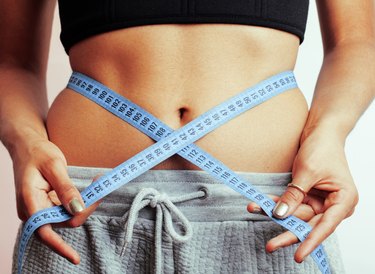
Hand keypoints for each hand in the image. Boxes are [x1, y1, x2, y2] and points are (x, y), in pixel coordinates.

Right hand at [11, 135, 101, 263]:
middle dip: (85, 210)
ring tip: (97, 184)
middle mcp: (33, 210)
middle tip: (101, 188)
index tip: (75, 258)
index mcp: (30, 202)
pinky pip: (67, 210)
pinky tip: (90, 191)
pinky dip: (80, 203)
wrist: (28, 146)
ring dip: (85, 206)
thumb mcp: (54, 166)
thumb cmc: (38, 153)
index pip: (44, 232)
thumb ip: (66, 188)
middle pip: (63, 222)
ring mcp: (40, 209)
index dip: (60, 247)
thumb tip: (76, 209)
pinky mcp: (48, 206)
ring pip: (68, 217)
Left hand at [247, 127, 357, 262]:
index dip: (310, 241)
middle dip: (288, 232)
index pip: (325, 226)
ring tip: (254, 209)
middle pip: (309, 223)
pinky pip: (291, 203)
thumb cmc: (322, 148)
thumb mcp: (307, 172)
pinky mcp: (307, 195)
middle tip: (271, 245)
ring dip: (275, 212)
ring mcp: (319, 200)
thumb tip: (281, 214)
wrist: (321, 132)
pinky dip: (277, 202)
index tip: (298, 255)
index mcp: (343, 201)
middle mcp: (333, 204)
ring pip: (296, 213)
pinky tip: (261, 203)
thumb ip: (294, 195)